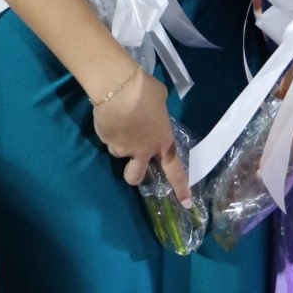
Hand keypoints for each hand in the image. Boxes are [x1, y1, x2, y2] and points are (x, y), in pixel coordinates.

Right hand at [93, 70, 192, 205]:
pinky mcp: (106, 142)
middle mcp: (143, 151)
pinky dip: (109, 131)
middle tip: (131, 160)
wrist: (119, 88)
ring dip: (119, 144)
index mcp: (162, 141)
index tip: (185, 204)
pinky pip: (108, 139)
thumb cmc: (145, 91)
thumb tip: (153, 108)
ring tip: (119, 122)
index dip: (180, 187)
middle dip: (133, 173)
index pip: (174, 170)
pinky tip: (111, 115)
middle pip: (136, 177)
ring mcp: (123, 149)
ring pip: (118, 154)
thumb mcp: (160, 99)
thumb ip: (158, 112)